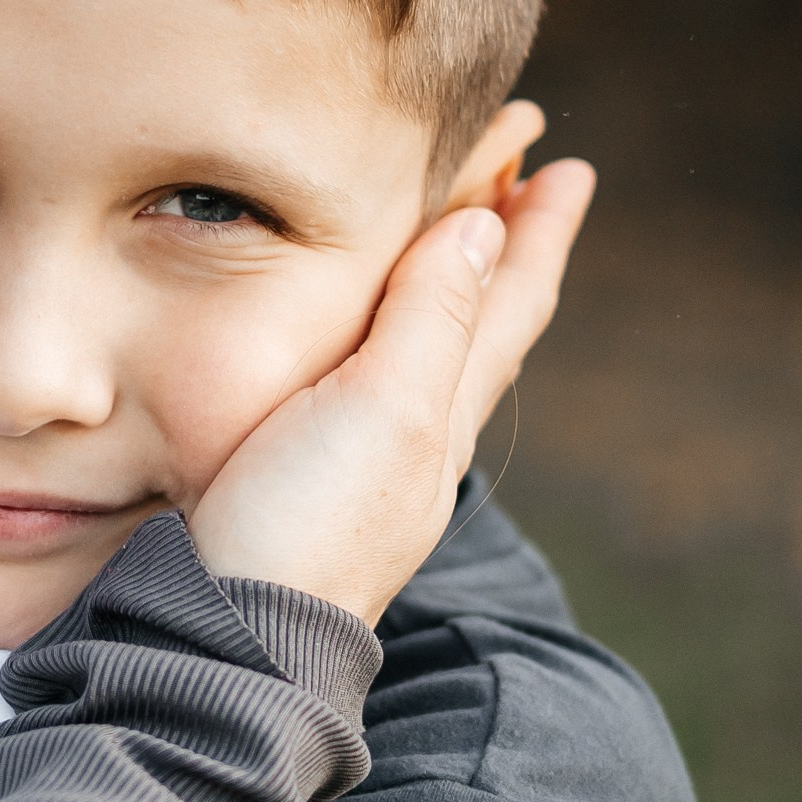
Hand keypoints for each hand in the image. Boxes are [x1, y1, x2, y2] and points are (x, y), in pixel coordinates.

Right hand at [190, 158, 593, 626]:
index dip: (541, 233)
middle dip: (505, 247)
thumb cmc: (307, 522)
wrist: (231, 633)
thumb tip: (486, 228)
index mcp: (445, 406)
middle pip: (481, 321)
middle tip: (527, 178)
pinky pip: (372, 378)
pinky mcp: (306, 472)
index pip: (512, 302)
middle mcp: (417, 431)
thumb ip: (432, 318)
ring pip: (430, 351)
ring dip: (450, 285)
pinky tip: (363, 340)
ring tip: (458, 237)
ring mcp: (366, 457)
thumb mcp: (384, 408)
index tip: (570, 167)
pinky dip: (388, 331)